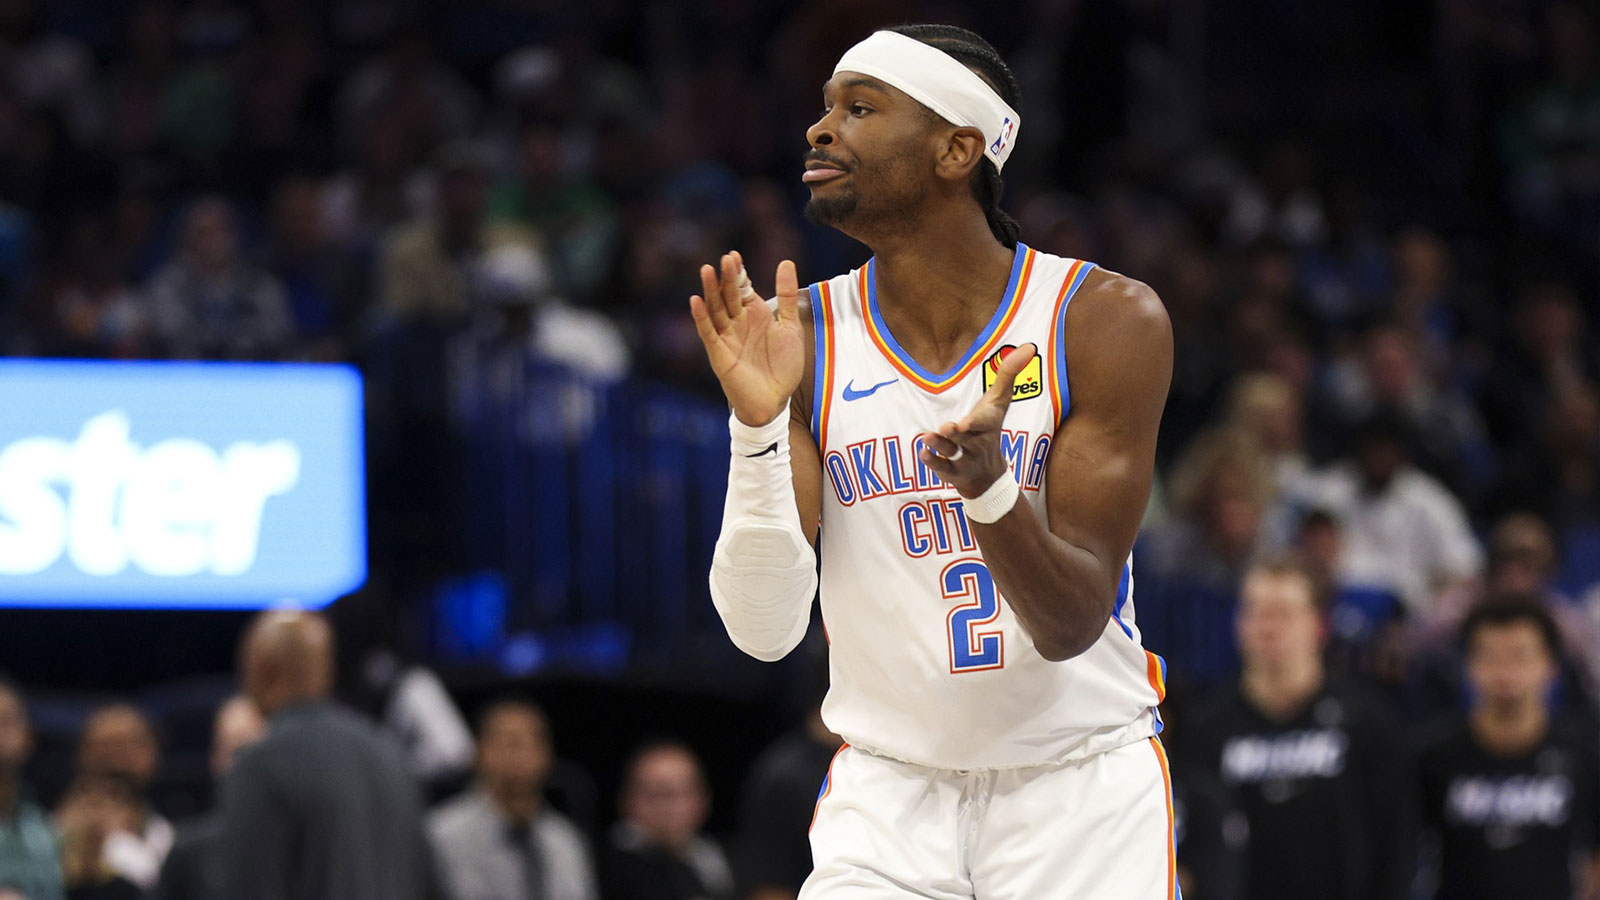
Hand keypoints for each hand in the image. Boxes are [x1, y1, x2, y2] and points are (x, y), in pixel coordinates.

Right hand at [690, 251, 805, 425]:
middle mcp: (737, 322)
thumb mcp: (790, 326)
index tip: (734, 255)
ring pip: (715, 309)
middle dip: (726, 277)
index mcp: (754, 314)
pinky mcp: (718, 354)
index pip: (742, 287)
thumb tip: (786, 261)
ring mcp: (726, 337)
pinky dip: (701, 318)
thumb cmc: (783, 366)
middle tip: (725, 259)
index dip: (738, 272)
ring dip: (710, 291)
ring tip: (706, 270)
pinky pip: (708, 333)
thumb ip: (786, 296)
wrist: (774, 401)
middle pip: (728, 294)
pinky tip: (695, 301)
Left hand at [919, 344, 1037, 498]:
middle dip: (957, 434)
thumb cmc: (990, 429)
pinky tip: (923, 453)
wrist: (989, 476)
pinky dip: (932, 462)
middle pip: (966, 438)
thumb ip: (1008, 374)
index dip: (976, 422)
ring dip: (939, 446)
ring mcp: (965, 459)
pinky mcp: (952, 472)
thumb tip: (1029, 347)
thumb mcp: (999, 403)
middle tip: (947, 427)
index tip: (965, 422)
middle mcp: (977, 443)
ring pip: (952, 453)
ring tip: (926, 437)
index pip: (984, 421)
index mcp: (988, 425)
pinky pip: (942, 469)